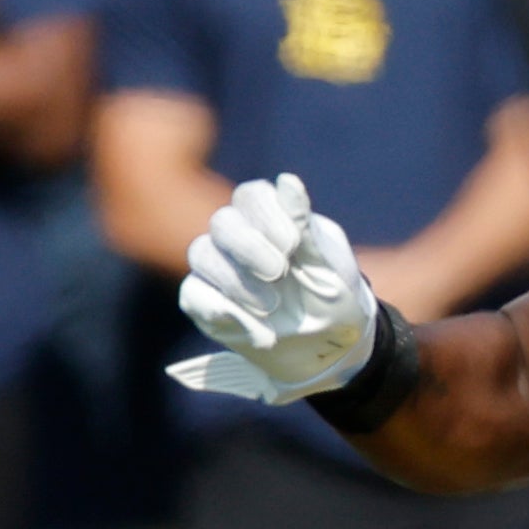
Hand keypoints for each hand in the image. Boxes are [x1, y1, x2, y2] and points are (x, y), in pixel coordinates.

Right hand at [170, 174, 382, 401]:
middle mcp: (240, 239)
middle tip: (278, 273)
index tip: (292, 244)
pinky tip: (258, 331)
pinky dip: (222, 311)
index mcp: (273, 219)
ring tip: (272, 307)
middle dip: (248, 247)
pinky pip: (195, 295)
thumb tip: (288, 179)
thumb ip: (304, 224)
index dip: (265, 215)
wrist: (331, 350)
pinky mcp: (207, 303)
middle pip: (222, 223)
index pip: (251, 196)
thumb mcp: (327, 264)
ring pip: (201, 254)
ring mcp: (220, 269)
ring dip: (236, 281)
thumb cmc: (334, 298)